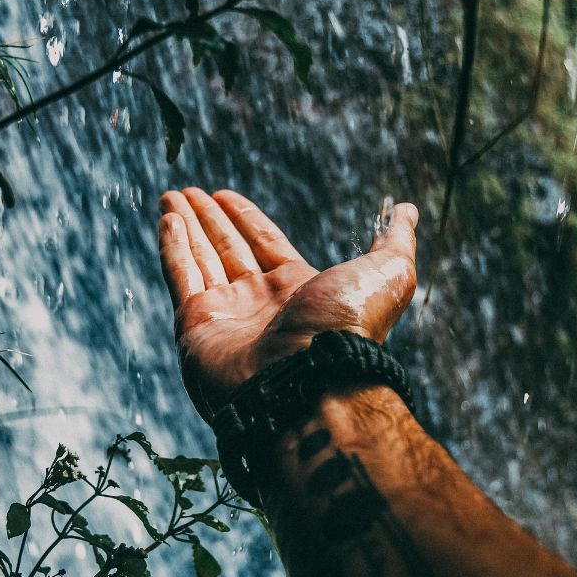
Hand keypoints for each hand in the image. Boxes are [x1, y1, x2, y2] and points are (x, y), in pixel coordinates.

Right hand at [158, 188, 418, 419]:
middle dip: (209, 220)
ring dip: (185, 226)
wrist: (309, 385)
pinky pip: (180, 277)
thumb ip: (394, 240)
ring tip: (170, 195)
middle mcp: (260, 305)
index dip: (245, 219)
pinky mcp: (195, 329)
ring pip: (201, 260)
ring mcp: (226, 318)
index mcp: (300, 292)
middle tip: (188, 191)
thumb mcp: (386, 272)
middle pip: (228, 250)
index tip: (224, 194)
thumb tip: (409, 210)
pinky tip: (167, 217)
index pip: (265, 244)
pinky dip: (172, 247)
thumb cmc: (349, 329)